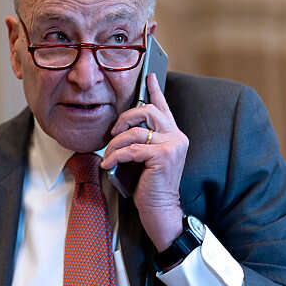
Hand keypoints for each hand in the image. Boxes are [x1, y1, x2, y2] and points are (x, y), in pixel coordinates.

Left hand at [101, 73, 187, 251]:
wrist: (161, 210)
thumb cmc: (151, 187)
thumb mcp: (146, 159)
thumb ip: (142, 141)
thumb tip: (121, 129)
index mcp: (174, 135)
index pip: (163, 107)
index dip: (155, 90)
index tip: (149, 75)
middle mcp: (177, 137)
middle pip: (146, 111)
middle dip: (124, 118)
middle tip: (113, 131)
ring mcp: (172, 145)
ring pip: (134, 131)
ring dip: (115, 144)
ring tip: (108, 156)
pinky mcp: (162, 155)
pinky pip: (130, 149)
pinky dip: (115, 157)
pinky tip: (108, 165)